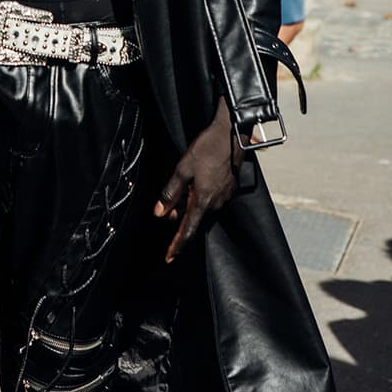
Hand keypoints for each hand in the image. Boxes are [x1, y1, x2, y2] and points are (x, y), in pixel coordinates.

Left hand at [154, 96, 241, 262]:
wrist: (231, 135)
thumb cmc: (207, 149)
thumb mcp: (183, 169)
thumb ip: (170, 192)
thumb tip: (159, 212)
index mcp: (203, 201)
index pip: (187, 230)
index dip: (177, 245)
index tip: (169, 257)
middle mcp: (216, 203)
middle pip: (194, 219)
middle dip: (179, 216)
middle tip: (167, 205)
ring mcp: (224, 196)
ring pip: (202, 208)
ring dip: (189, 204)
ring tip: (181, 189)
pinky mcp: (229, 188)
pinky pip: (211, 200)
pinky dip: (199, 197)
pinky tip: (194, 183)